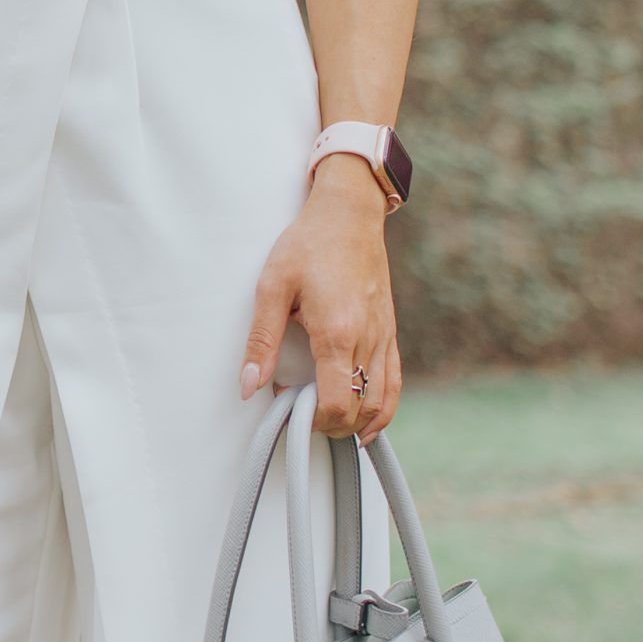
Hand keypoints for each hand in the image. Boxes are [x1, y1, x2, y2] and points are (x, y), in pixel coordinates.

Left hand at [239, 157, 401, 439]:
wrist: (349, 215)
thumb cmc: (308, 245)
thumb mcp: (272, 287)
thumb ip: (261, 341)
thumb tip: (248, 386)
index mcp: (338, 333)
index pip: (337, 404)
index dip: (316, 422)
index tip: (293, 416)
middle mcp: (367, 340)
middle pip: (360, 409)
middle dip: (332, 426)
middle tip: (303, 419)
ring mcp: (383, 337)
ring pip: (382, 402)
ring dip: (358, 423)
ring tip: (330, 426)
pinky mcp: (390, 332)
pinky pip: (394, 383)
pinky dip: (383, 409)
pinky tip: (366, 421)